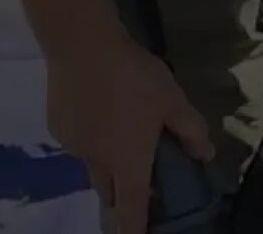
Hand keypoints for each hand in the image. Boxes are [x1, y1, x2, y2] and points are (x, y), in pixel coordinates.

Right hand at [46, 37, 212, 233]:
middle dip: (123, 192)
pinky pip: (78, 142)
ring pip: (92, 165)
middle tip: (142, 175)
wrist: (83, 46)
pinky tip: (101, 109)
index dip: (136, 229)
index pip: (131, 210)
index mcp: (127, 162)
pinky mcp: (57, 127)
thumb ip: (190, 130)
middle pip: (109, 190)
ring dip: (107, 162)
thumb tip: (204, 155)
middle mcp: (96, 162)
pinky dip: (92, 137)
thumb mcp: (173, 101)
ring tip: (123, 131)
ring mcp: (72, 146)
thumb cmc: (135, 77)